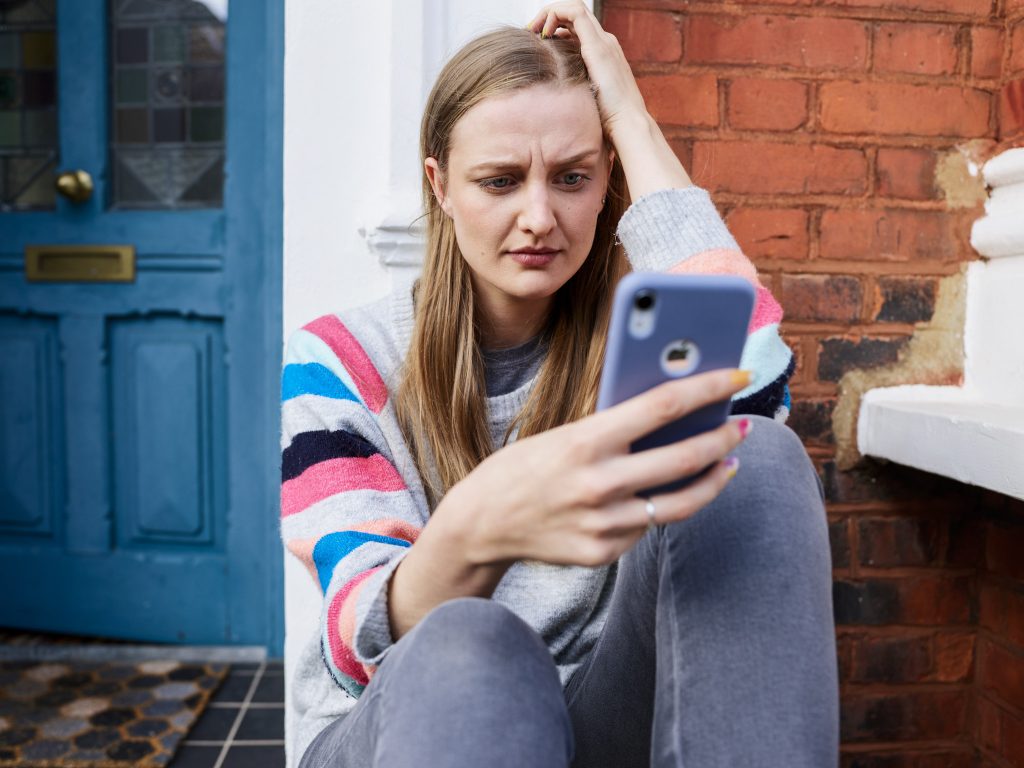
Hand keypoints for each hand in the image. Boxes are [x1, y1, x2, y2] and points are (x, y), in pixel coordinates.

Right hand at [438, 369, 751, 567]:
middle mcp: (598, 484)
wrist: (480, 524)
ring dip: (712, 478)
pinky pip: (647, 527)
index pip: (664, 405)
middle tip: (742, 425)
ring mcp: (603, 524)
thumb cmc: (523, 467)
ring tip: (727, 463)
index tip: (738, 375)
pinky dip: (661, 506)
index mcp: (585, 441)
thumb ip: (613, 427)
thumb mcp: (563, 434)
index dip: (709, 387)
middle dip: (724, 438)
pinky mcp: (602, 553)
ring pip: (681, 502)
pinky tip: (668, 492)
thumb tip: (672, 412)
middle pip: (685, 457)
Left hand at [527, 1, 647, 136]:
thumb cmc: (608, 120)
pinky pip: (575, 13)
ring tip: (533, 28)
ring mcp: (603, 42)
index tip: (537, 41)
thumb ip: (575, 91)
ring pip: (574, 8)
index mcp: (602, 54)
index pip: (577, 28)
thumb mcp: (586, 100)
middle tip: (530, 31)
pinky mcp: (598, 45)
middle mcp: (604, 43)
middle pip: (575, 14)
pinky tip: (544, 33)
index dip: (555, 28)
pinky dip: (556, 15)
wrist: (627, 124)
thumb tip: (556, 98)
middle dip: (549, 17)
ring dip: (550, 12)